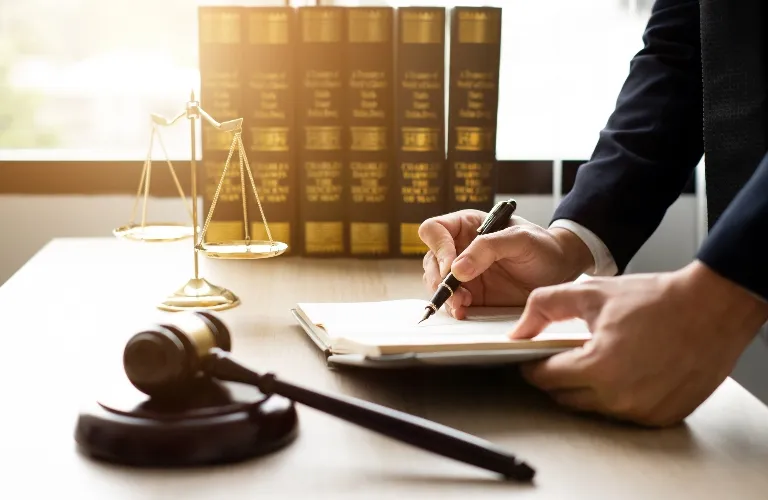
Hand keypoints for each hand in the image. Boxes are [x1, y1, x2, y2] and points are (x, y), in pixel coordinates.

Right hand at [419, 210, 593, 318]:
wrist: (560, 270)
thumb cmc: (542, 246)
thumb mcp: (520, 239)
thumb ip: (488, 248)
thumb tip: (456, 269)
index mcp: (466, 225)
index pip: (434, 230)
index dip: (438, 247)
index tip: (451, 267)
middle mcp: (459, 248)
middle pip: (431, 260)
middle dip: (439, 279)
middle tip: (458, 293)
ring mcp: (463, 273)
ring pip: (436, 283)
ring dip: (446, 296)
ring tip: (464, 304)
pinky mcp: (471, 294)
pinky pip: (452, 301)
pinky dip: (454, 308)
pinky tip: (465, 311)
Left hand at [509, 260, 767, 426]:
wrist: (711, 308)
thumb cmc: (656, 299)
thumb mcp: (591, 292)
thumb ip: (545, 306)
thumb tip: (519, 329)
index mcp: (598, 368)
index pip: (545, 379)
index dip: (533, 366)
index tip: (533, 358)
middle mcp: (619, 398)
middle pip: (566, 397)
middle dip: (558, 377)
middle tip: (564, 356)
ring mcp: (642, 411)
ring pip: (593, 407)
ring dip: (587, 387)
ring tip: (598, 358)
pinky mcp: (662, 416)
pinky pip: (624, 413)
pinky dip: (617, 396)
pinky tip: (625, 371)